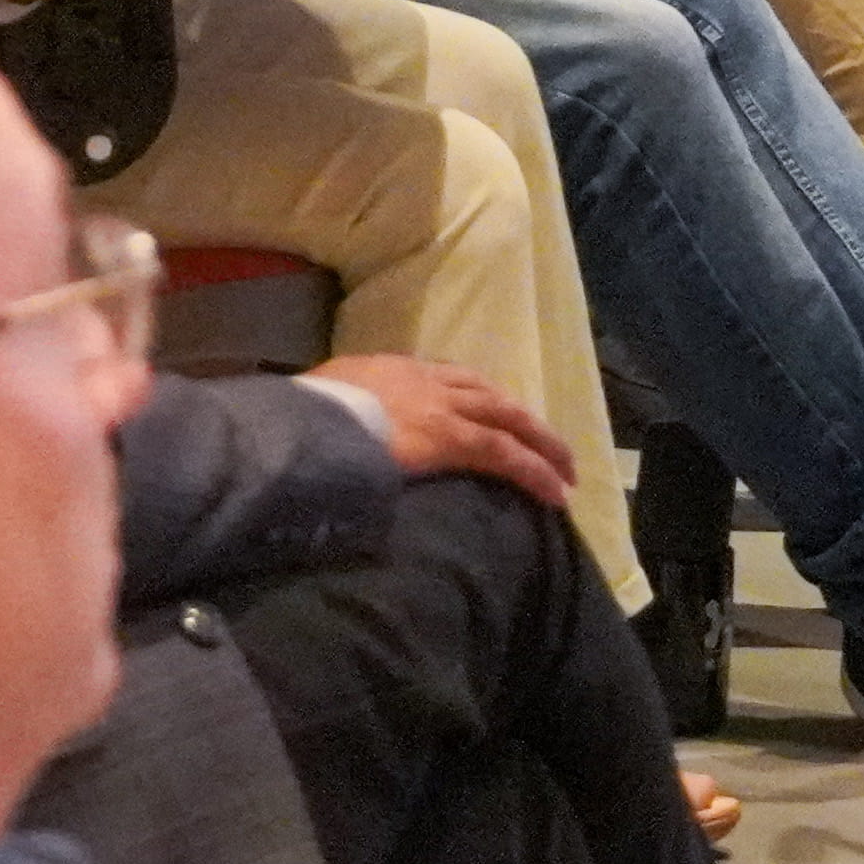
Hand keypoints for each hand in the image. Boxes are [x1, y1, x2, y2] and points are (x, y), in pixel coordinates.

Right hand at [314, 353, 574, 506]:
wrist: (300, 423)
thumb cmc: (297, 419)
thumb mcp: (316, 404)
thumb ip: (337, 413)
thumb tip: (331, 434)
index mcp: (388, 370)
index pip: (447, 379)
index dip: (478, 400)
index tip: (494, 416)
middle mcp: (423, 379)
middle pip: (489, 395)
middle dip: (523, 420)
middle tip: (550, 446)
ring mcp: (440, 406)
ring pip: (509, 419)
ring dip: (542, 445)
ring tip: (565, 472)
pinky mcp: (451, 437)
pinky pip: (505, 454)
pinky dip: (534, 471)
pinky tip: (555, 493)